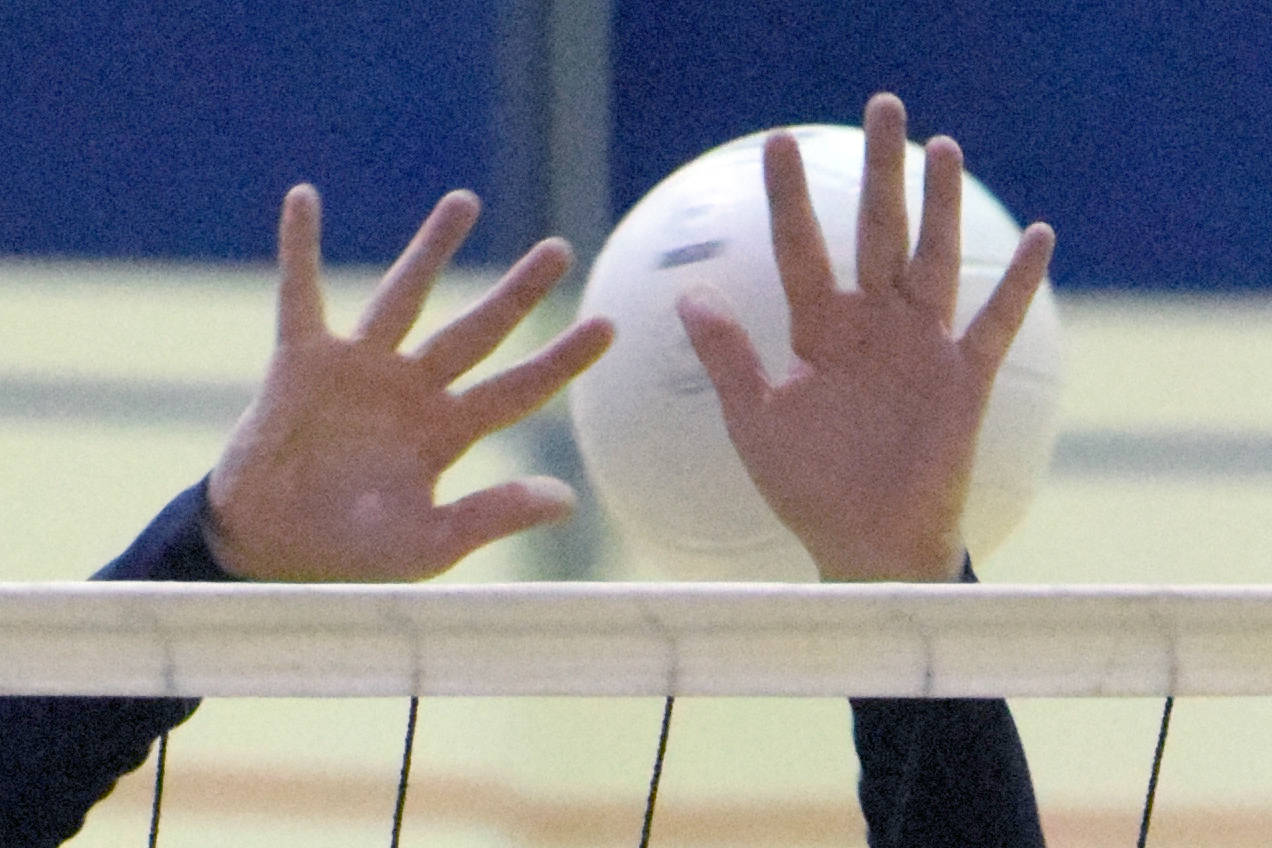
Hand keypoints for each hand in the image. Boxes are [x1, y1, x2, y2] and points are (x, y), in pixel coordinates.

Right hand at [205, 185, 612, 580]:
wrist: (266, 550)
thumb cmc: (348, 555)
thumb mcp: (428, 543)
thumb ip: (492, 515)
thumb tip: (569, 500)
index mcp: (446, 432)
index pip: (518, 389)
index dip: (561, 359)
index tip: (607, 325)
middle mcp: (412, 391)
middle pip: (477, 331)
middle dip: (518, 292)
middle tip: (559, 250)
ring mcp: (359, 369)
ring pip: (405, 295)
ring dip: (432, 248)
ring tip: (466, 201)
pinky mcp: (302, 359)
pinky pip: (301, 292)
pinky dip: (301, 248)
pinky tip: (304, 199)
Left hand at [676, 93, 1054, 581]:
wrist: (865, 543)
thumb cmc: (807, 486)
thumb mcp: (755, 420)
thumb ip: (727, 358)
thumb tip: (687, 295)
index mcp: (818, 331)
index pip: (800, 249)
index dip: (789, 198)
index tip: (779, 142)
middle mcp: (872, 325)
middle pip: (876, 232)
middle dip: (881, 171)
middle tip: (882, 107)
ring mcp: (922, 347)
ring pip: (934, 258)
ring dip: (941, 205)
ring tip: (944, 146)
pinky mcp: (966, 379)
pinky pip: (996, 321)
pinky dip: (1017, 282)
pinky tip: (1040, 234)